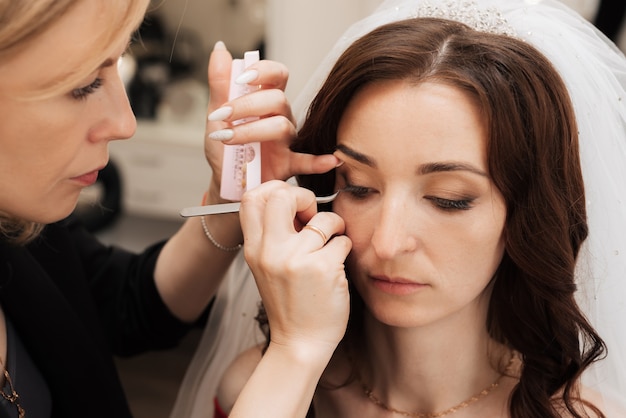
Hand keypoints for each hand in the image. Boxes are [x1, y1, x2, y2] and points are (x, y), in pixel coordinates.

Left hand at [203, 42, 338, 202]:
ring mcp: (287, 141)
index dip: (264, 71)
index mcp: (265, 99)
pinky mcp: (289, 165)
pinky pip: (308, 162)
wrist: (225, 180)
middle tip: (222, 115)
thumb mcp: (216, 113)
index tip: (242, 79)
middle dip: (247, 105)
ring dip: (253, 131)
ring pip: (282, 127)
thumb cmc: (225, 147)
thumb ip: (220, 83)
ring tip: (228, 138)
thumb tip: (220, 48)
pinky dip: (319, 161)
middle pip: (278, 100)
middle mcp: (280, 116)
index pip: (277, 75)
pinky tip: (329, 160)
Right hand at [239, 181, 351, 357]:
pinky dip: (345, 247)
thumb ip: (274, 235)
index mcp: (254, 249)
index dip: (275, 190)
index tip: (292, 205)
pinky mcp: (322, 269)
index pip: (252, 198)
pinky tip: (337, 264)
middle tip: (313, 215)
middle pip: (281, 195)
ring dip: (335, 227)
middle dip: (303, 196)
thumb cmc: (289, 304)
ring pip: (324, 218)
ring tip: (332, 242)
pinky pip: (342, 240)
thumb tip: (296, 202)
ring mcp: (296, 259)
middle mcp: (270, 251)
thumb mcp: (267, 267)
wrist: (299, 343)